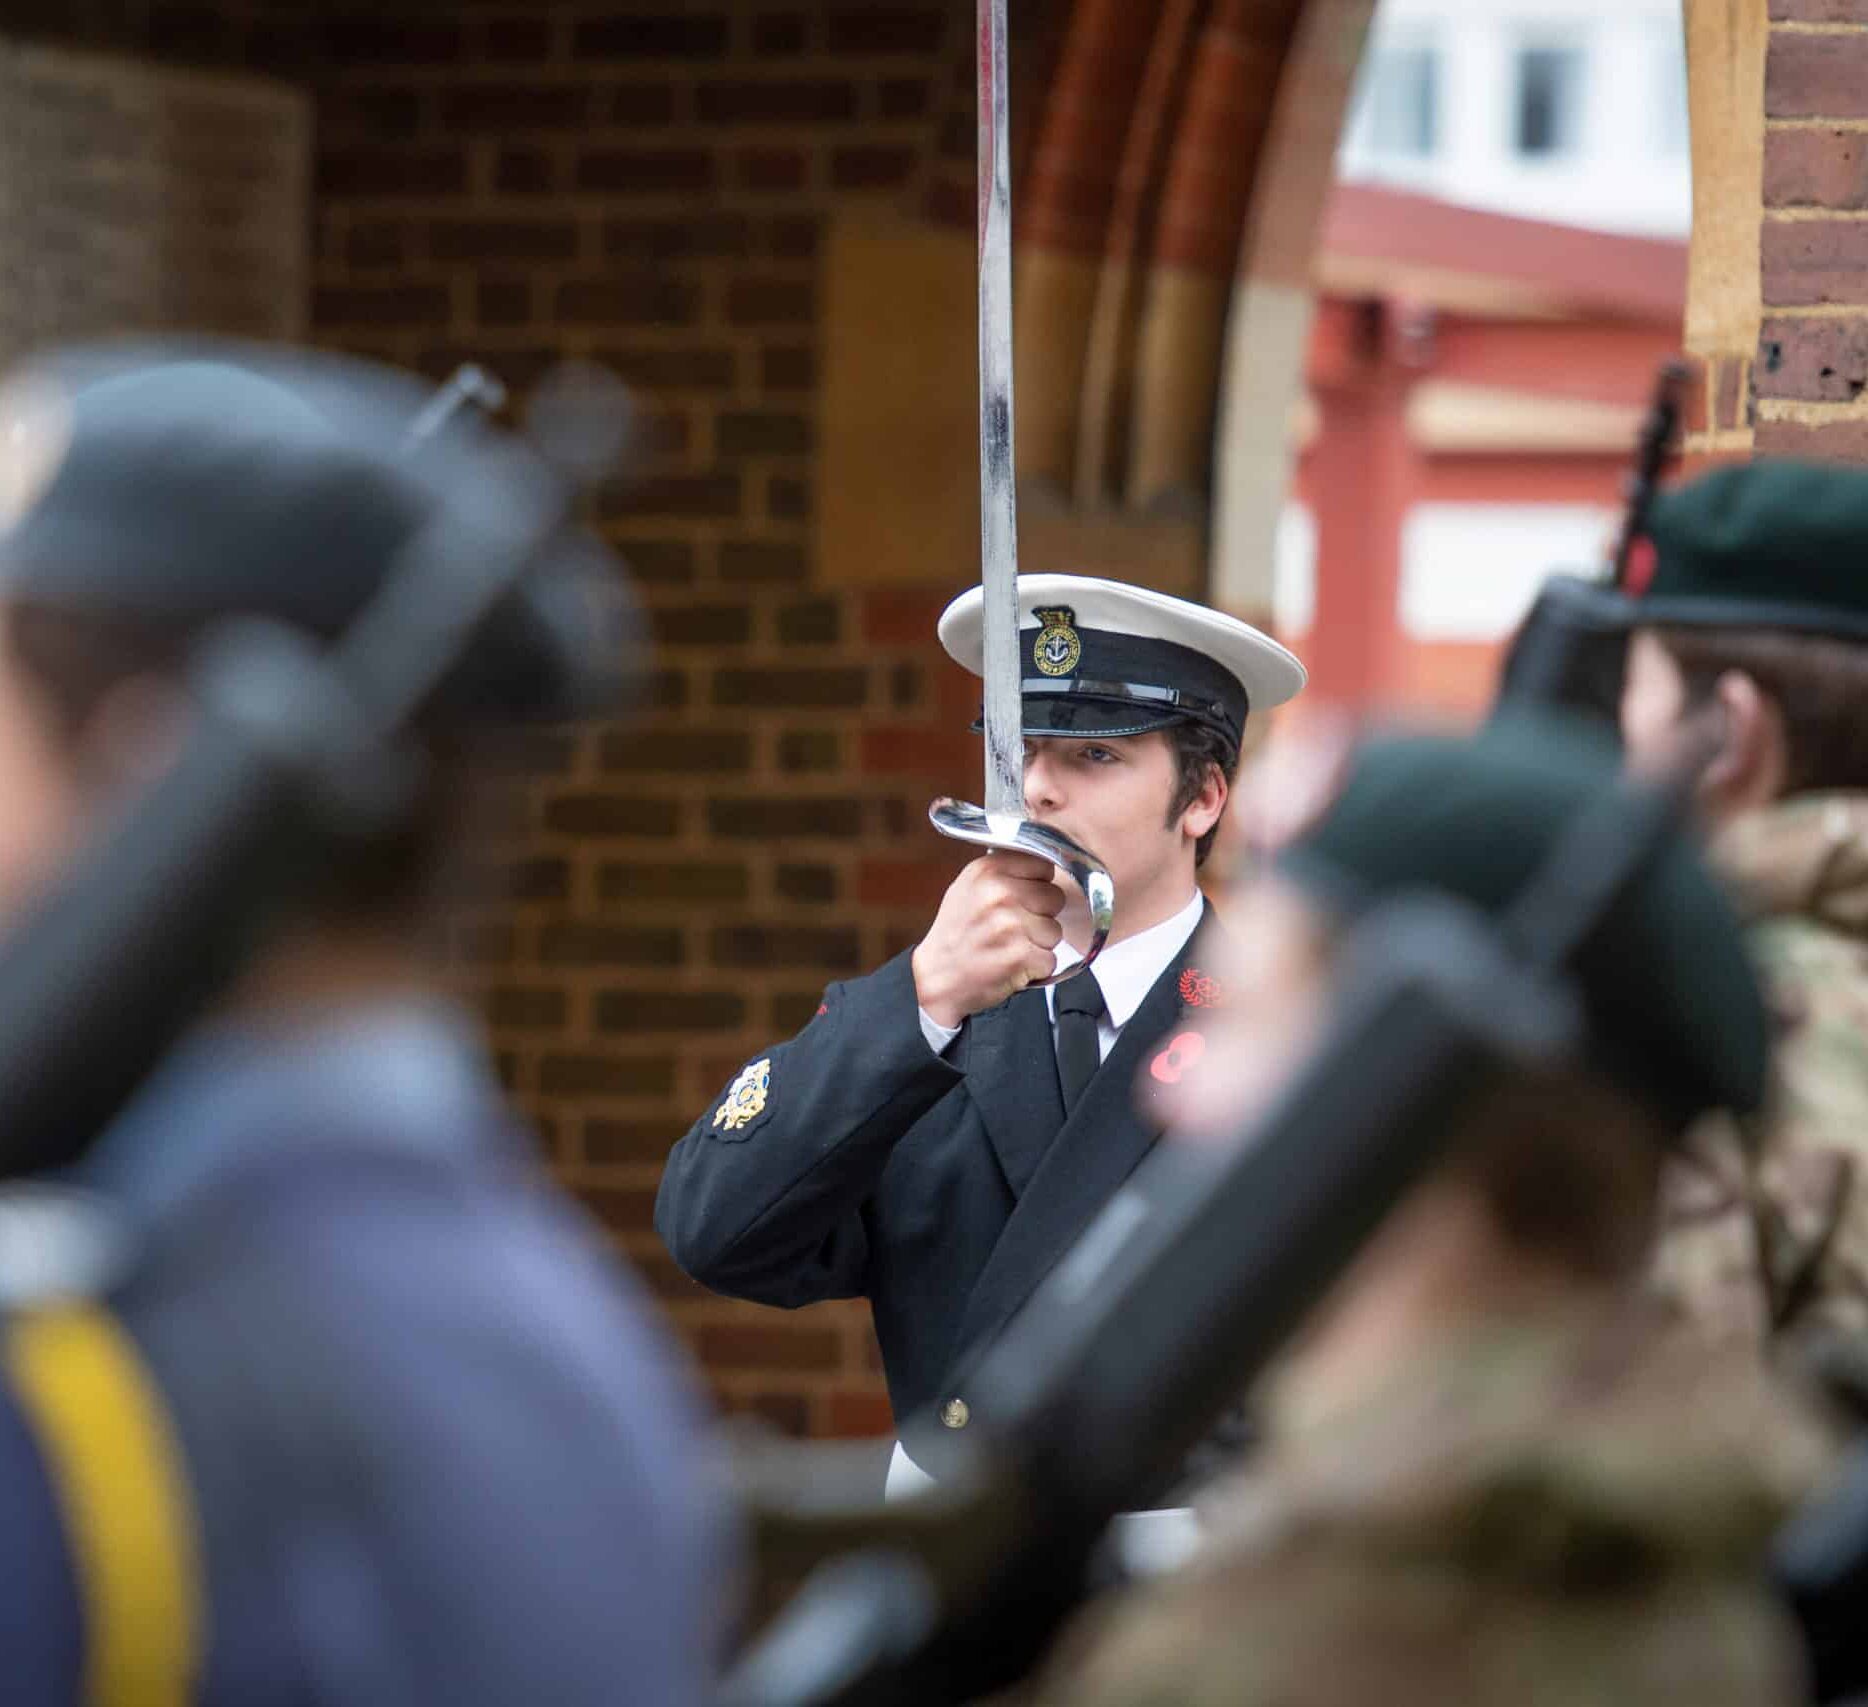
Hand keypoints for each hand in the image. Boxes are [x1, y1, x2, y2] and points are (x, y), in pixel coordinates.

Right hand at [912, 851, 1064, 1026]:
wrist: (936, 979)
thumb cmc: (956, 934)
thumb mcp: (968, 887)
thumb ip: (1002, 872)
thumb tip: (1043, 866)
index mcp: (987, 870)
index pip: (1044, 866)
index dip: (1037, 886)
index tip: (1021, 900)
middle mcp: (998, 892)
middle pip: (1055, 898)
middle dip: (1040, 916)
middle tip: (1011, 929)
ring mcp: (1010, 924)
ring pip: (1055, 931)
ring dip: (1038, 945)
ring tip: (1008, 948)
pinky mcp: (1019, 956)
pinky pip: (1051, 960)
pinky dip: (1036, 969)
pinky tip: (1011, 965)